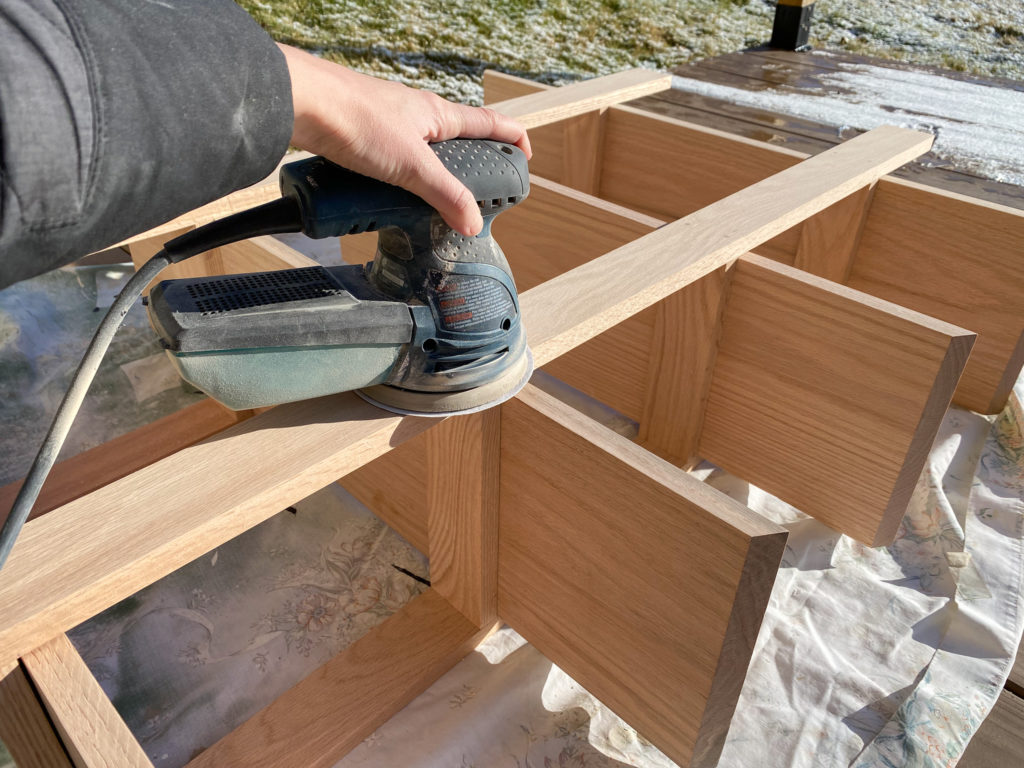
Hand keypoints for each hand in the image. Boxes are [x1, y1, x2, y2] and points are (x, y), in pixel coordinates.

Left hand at [278, 44, 531, 235]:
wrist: (301, 104)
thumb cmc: (356, 119)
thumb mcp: (412, 165)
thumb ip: (444, 194)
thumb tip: (472, 222)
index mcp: (436, 114)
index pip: (487, 122)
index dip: (511, 137)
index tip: (524, 155)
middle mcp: (414, 116)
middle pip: (454, 141)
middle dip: (468, 167)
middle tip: (477, 195)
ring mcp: (386, 127)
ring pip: (419, 156)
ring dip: (428, 180)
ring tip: (429, 208)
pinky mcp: (360, 140)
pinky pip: (388, 164)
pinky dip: (395, 184)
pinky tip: (387, 199)